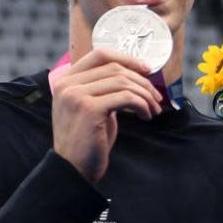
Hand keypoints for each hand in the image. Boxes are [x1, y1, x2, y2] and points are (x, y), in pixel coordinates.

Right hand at [51, 47, 161, 182]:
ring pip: (123, 82)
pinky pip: (127, 97)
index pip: (100, 54)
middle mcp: (67, 84)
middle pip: (115, 68)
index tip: (147, 70)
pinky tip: (146, 116)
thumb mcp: (92, 107)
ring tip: (153, 110)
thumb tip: (134, 74)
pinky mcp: (89, 108)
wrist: (73, 168)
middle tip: (156, 99)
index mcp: (66, 80)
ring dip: (145, 96)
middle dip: (142, 82)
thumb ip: (103, 89)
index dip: (127, 59)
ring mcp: (76, 95)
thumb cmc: (88, 140)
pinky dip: (142, 105)